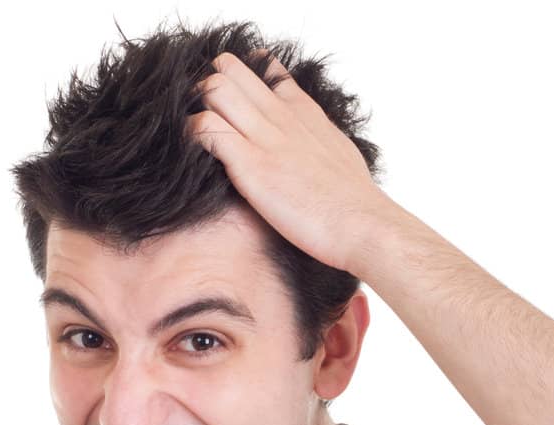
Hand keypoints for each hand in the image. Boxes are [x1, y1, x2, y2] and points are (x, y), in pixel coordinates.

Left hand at [185, 49, 392, 275]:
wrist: (361, 223)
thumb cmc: (352, 202)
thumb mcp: (338, 154)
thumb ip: (318, 141)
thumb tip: (314, 148)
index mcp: (302, 112)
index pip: (266, 71)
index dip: (241, 81)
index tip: (232, 103)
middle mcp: (280, 116)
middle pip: (230, 71)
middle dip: (208, 87)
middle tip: (203, 121)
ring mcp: (264, 138)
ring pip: (214, 90)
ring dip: (196, 107)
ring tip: (197, 136)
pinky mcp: (250, 165)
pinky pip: (206, 129)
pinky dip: (192, 134)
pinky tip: (195, 153)